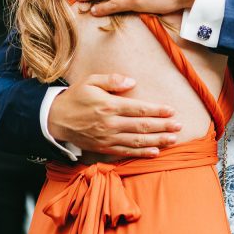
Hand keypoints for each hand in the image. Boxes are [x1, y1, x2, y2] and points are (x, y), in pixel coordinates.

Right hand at [48, 74, 180, 156]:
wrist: (54, 119)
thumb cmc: (75, 97)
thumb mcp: (90, 81)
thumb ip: (112, 80)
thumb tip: (132, 82)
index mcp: (109, 105)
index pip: (138, 109)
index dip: (157, 110)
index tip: (171, 110)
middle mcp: (110, 123)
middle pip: (142, 126)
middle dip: (163, 126)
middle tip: (179, 126)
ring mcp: (107, 138)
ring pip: (137, 141)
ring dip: (157, 141)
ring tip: (173, 139)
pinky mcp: (103, 148)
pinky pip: (125, 152)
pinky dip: (141, 153)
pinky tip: (155, 152)